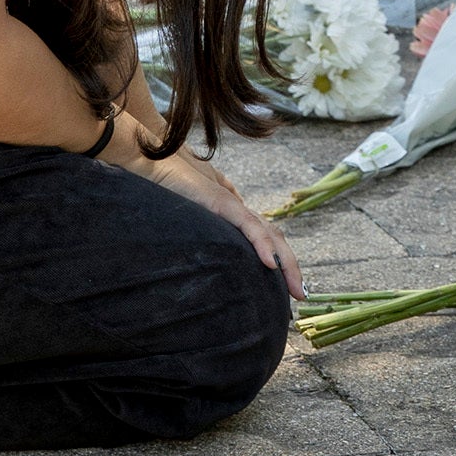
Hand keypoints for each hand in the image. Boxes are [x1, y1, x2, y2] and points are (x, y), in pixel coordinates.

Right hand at [144, 150, 302, 299]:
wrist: (154, 161)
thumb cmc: (169, 185)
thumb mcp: (191, 214)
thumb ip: (205, 224)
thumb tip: (204, 253)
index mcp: (231, 214)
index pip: (264, 237)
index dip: (278, 259)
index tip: (288, 287)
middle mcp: (236, 209)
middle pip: (273, 237)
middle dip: (290, 267)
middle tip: (300, 295)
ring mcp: (231, 205)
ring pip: (269, 234)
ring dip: (286, 262)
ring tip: (295, 287)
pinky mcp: (221, 202)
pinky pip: (248, 225)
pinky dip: (262, 244)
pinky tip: (270, 263)